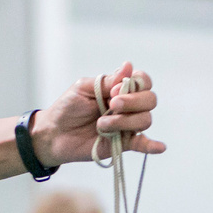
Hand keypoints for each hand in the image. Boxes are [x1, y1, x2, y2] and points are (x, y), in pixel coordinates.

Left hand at [32, 62, 164, 166]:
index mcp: (119, 89)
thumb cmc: (67, 108)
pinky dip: (152, 145)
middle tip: (112, 105)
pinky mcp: (122, 143)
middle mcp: (128, 106)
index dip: (135, 85)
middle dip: (133, 102)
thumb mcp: (84, 88)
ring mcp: (127, 125)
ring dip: (124, 121)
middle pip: (150, 100)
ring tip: (101, 125)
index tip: (113, 91)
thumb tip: (129, 66)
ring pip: (145, 120)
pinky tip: (159, 147)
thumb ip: (108, 81)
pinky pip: (142, 144)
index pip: (143, 82)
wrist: (53, 133)